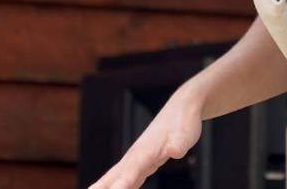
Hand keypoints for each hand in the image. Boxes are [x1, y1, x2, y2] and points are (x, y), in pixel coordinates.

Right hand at [88, 87, 203, 188]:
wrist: (183, 106)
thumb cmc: (184, 121)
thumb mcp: (186, 134)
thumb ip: (179, 143)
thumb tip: (175, 150)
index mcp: (144, 152)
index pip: (129, 173)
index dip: (120, 186)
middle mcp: (136, 157)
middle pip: (112, 177)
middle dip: (101, 188)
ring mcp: (137, 159)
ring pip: (115, 178)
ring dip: (103, 188)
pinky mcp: (143, 162)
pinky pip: (126, 179)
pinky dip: (117, 187)